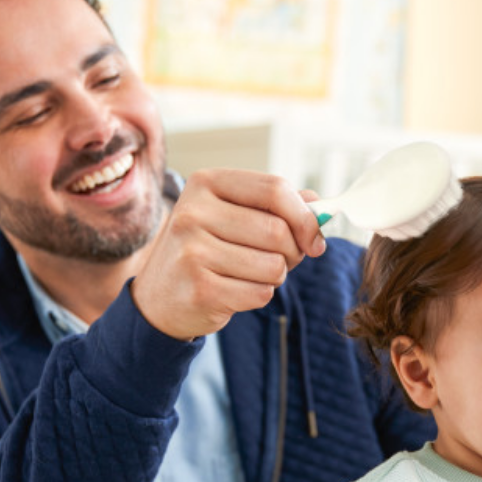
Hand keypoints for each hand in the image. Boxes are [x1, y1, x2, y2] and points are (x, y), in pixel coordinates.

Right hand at [131, 169, 325, 339]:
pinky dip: (259, 296)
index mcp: (206, 183)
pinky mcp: (200, 289)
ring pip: (273, 266)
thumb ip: (275, 205)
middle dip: (292, 253)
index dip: (305, 217)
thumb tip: (320, 205)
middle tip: (281, 261)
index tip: (315, 239)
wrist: (161, 298)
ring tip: (250, 275)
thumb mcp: (232, 216)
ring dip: (275, 277)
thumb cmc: (206, 251)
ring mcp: (193, 251)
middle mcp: (194, 212)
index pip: (274, 189)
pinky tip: (236, 292)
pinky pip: (260, 293)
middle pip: (278, 231)